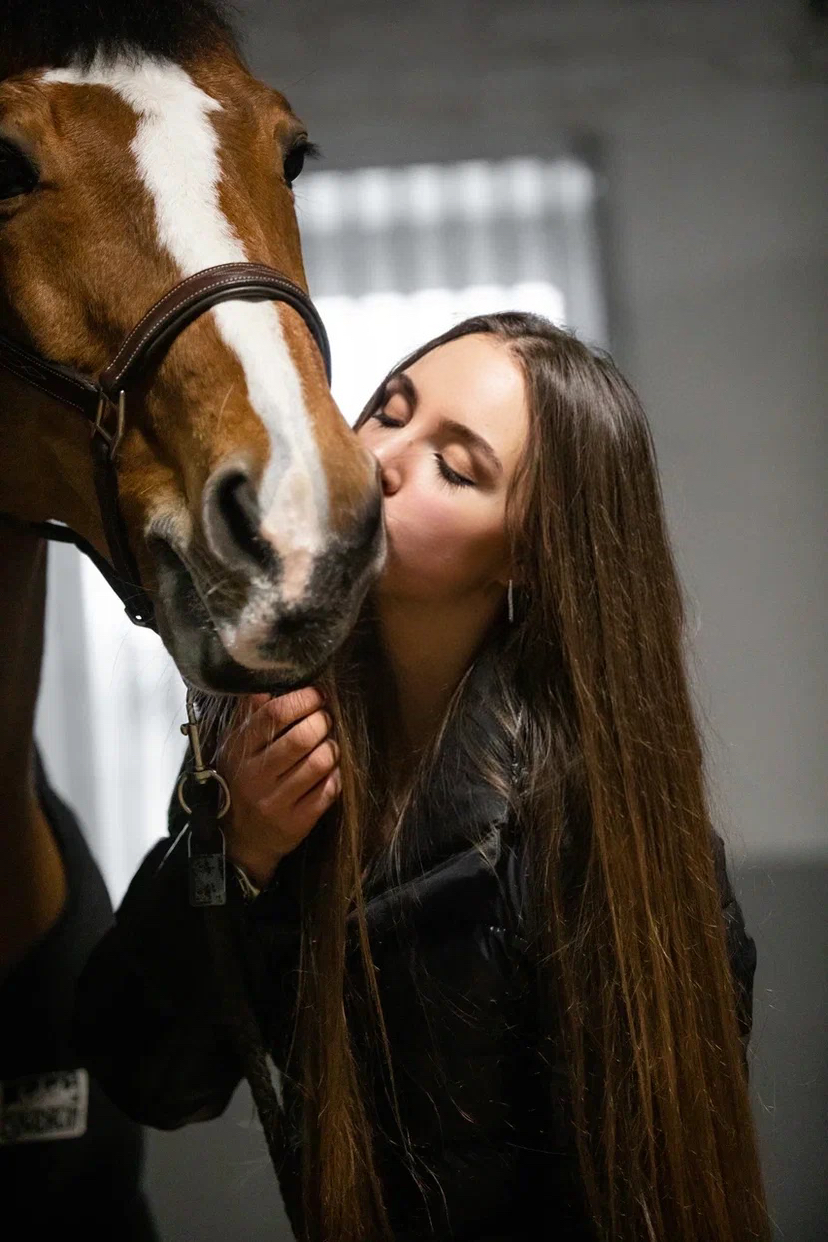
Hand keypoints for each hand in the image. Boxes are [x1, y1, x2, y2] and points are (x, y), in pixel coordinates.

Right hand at [217, 686, 339, 888]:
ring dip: (332, 747)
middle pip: (300, 737)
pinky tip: (330, 771)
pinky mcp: (295, 822)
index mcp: (239, 752)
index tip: (317, 695)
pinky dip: (336, 775)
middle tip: (326, 719)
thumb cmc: (242, 782)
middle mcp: (255, 777)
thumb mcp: (235, 748)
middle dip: (322, 721)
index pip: (273, 715)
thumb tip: (266, 685)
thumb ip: (249, 716)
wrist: (239, 840)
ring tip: (329, 744)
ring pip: (319, 762)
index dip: (302, 699)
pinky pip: (328, 790)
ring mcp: (275, 801)